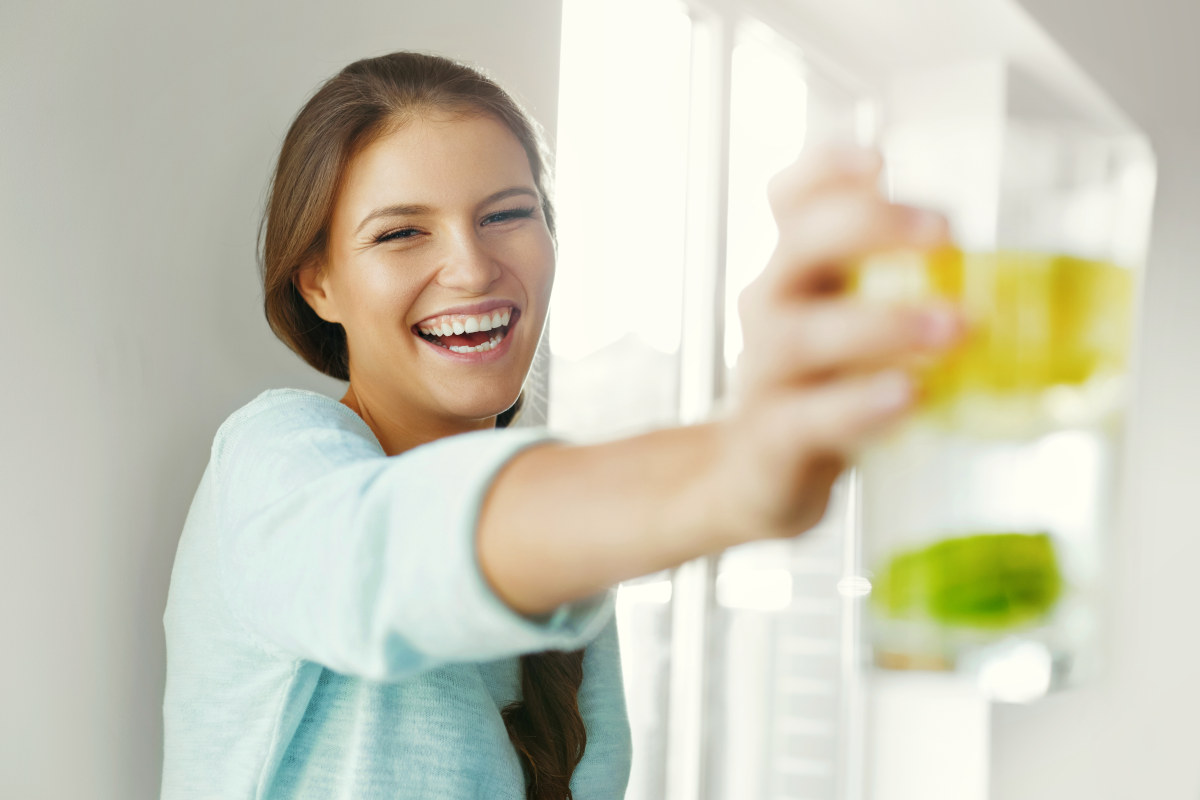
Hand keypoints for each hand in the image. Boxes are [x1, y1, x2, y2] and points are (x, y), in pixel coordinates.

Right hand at [708, 144, 963, 541]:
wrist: (757, 478)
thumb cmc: (825, 391)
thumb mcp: (858, 329)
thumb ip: (914, 296)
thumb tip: (1032, 277)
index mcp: (797, 272)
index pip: (790, 200)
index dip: (825, 169)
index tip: (880, 159)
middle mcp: (771, 310)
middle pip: (796, 246)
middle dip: (867, 226)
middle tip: (945, 232)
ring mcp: (764, 375)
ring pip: (797, 335)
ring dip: (877, 324)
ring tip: (949, 326)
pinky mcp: (772, 439)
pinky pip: (806, 416)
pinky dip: (856, 403)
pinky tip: (904, 396)